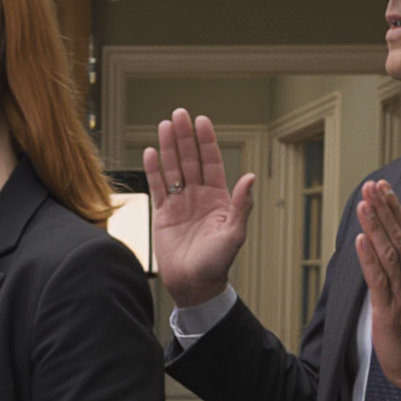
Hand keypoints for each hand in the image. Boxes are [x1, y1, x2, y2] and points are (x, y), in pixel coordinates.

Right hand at [143, 109, 256, 309]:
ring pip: (172, 168)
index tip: (201, 121)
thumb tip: (250, 177)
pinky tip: (150, 152)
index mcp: (218, 198)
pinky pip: (156, 187)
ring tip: (163, 126)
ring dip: (168, 147)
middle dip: (184, 136)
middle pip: (190, 159)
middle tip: (178, 114)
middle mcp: (198, 196)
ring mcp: (179, 204)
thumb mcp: (235, 233)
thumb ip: (242, 205)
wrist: (194, 285)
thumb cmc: (217, 263)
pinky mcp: (162, 215)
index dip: (206, 141)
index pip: (211, 162)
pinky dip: (153, 170)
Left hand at [354, 180, 400, 400]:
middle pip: (398, 237)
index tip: (383, 189)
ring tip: (365, 204)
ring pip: (388, 253)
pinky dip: (369, 259)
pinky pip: (379, 281)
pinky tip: (361, 241)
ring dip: (375, 226)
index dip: (394, 211)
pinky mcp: (389, 311)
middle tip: (373, 185)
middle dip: (385, 209)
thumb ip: (399, 279)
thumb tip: (385, 260)